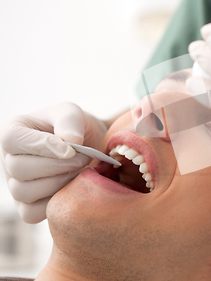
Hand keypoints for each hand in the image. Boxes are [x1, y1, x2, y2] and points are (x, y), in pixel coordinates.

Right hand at [1, 102, 107, 222]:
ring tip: (79, 171)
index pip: (13, 140)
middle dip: (58, 165)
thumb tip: (70, 142)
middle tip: (83, 158)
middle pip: (20, 169)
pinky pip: (32, 213)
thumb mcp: (72, 113)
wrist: (86, 147)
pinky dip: (55, 202)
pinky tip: (73, 188)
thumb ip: (69, 120)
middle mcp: (8, 160)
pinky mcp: (26, 206)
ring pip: (25, 192)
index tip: (71, 148)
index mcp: (13, 132)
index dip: (42, 146)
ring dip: (59, 183)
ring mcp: (15, 185)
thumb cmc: (73, 127)